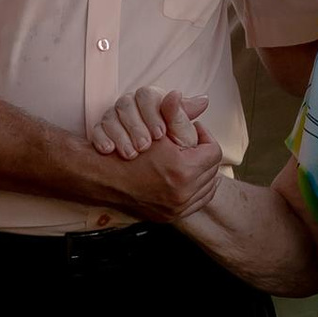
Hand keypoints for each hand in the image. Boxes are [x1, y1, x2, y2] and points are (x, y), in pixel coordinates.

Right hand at [88, 86, 225, 221]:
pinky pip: (196, 203)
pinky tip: (189, 177)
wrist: (104, 178)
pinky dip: (196, 190)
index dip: (206, 137)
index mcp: (183, 170)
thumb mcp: (157, 130)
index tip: (195, 130)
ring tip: (193, 160)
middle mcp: (183, 194)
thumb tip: (204, 99)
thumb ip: (181, 115)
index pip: (213, 152)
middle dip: (205, 155)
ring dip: (203, 173)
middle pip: (212, 171)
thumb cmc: (130, 149)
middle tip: (195, 145)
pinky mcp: (170, 217)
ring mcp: (177, 208)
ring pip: (207, 189)